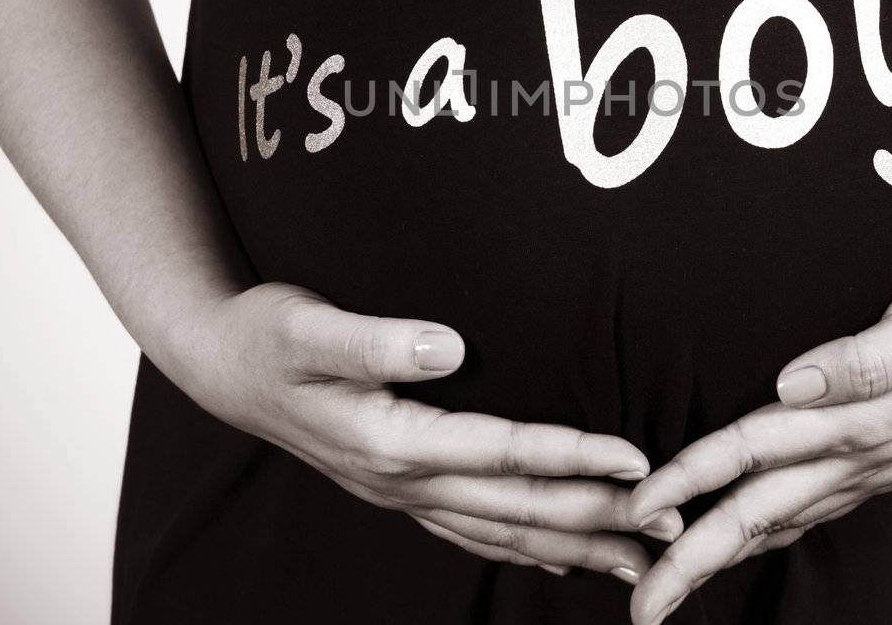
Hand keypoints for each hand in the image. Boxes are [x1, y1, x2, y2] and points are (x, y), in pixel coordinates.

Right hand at [158, 282, 682, 582]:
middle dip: (599, 521)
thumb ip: (376, 338)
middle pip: (519, 511)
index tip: (639, 458)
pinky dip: (524, 550)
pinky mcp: (399, 487)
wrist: (219, 364)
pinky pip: (474, 534)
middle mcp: (403, 481)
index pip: (505, 454)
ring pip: (503, 535)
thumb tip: (448, 345)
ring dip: (573, 549)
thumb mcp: (309, 326)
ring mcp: (401, 494)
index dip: (575, 456)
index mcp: (392, 442)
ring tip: (639, 564)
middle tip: (672, 527)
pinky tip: (558, 558)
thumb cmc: (267, 336)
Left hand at [624, 255, 891, 623]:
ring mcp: (870, 465)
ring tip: (672, 586)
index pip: (752, 453)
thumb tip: (794, 381)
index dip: (692, 480)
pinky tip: (744, 544)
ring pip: (780, 519)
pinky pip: (808, 509)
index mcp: (858, 419)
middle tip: (641, 605)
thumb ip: (866, 356)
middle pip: (758, 512)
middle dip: (694, 560)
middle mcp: (858, 454)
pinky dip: (766, 533)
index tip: (639, 512)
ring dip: (723, 553)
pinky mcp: (878, 458)